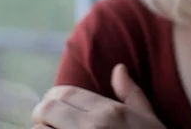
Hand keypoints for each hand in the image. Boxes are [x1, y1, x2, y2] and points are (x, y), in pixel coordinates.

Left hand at [31, 63, 165, 128]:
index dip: (53, 97)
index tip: (53, 106)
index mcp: (109, 113)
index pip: (65, 93)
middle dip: (42, 113)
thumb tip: (118, 69)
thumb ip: (131, 94)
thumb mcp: (148, 120)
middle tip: (46, 121)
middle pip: (48, 108)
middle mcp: (91, 127)